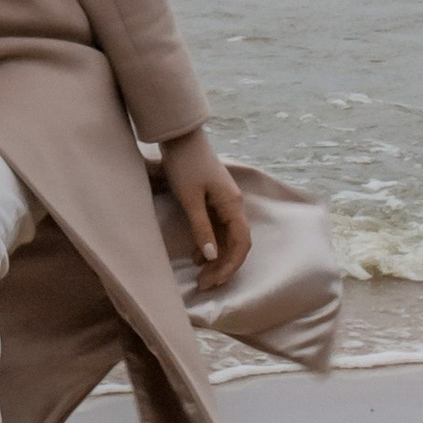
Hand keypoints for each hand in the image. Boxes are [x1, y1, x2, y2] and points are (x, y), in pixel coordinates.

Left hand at [158, 128, 249, 292]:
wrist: (180, 137)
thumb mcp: (190, 200)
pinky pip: (218, 229)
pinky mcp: (214, 200)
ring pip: (227, 238)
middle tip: (204, 285)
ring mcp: (225, 203)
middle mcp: (234, 205)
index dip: (230, 266)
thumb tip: (210, 257)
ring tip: (200, 276)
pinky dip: (209, 245)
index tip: (212, 281)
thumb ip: (201, 228)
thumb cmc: (185, 166)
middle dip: (223, 267)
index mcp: (233, 205)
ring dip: (216, 259)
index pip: (241, 243)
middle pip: (236, 244)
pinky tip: (196, 256)